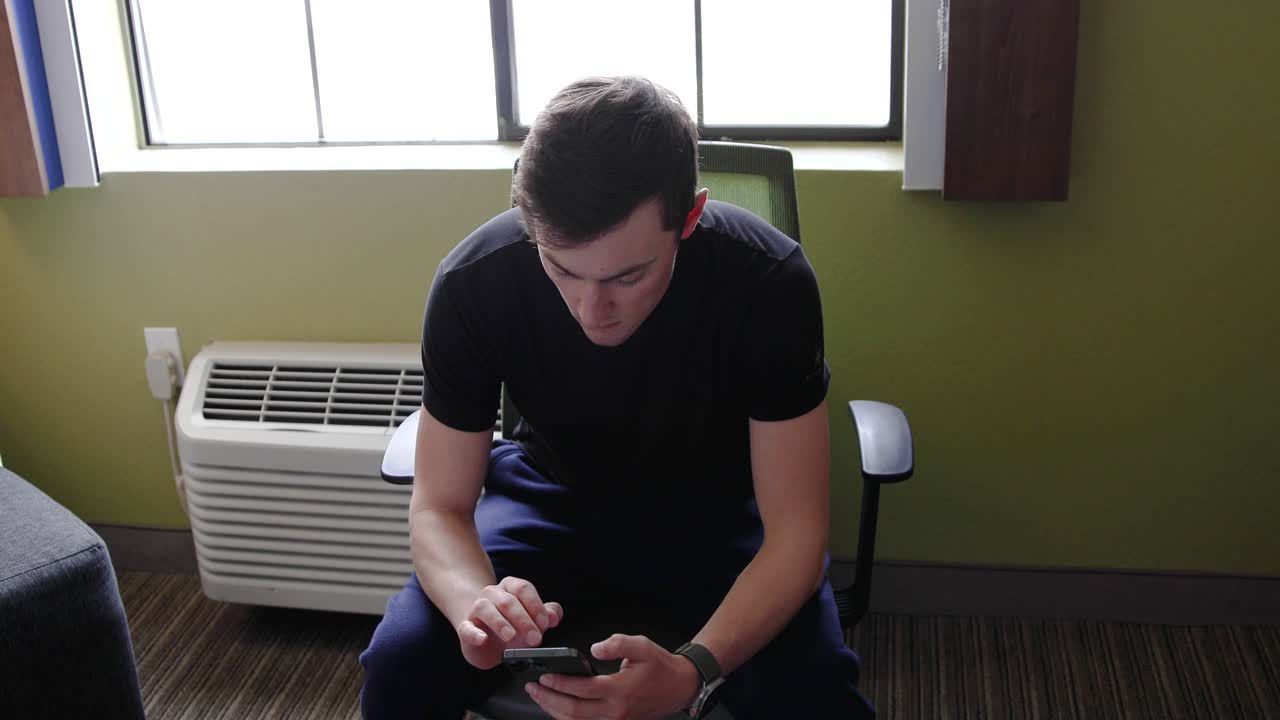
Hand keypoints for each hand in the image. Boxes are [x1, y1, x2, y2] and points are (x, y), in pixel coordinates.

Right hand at [456, 576, 562, 669]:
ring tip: (511, 636)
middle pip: (508, 600)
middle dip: (524, 620)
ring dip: (500, 623)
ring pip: (486, 608)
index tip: (545, 623)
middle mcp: (492, 594)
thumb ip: (546, 615)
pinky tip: (483, 640)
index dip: (536, 605)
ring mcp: (476, 609)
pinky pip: (466, 628)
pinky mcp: (465, 628)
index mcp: (510, 587)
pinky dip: (474, 634)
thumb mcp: (531, 620)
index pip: (523, 589)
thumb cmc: (510, 624)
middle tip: (535, 638)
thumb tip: (554, 615)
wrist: (482, 635)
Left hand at [524, 634, 701, 719]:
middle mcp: (616, 711)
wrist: (680, 687)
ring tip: (539, 696)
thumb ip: (617, 644)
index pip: (582, 689)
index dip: (560, 682)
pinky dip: (567, 717)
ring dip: (554, 710)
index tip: (543, 674)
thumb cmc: (660, 665)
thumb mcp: (642, 645)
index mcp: (620, 690)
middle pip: (573, 711)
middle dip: (549, 699)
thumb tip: (595, 648)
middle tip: (532, 686)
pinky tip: (557, 707)